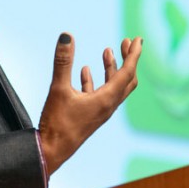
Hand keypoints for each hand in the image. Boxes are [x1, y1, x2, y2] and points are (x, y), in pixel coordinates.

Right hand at [37, 33, 142, 176]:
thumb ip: (63, 62)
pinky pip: (98, 94)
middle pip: (126, 80)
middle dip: (127, 60)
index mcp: (106, 100)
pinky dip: (95, 80)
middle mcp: (107, 106)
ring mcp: (99, 112)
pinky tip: (86, 70)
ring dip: (111, 69)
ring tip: (107, 52)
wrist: (50, 152)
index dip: (133, 54)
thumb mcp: (58, 89)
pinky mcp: (89, 116)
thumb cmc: (57, 124)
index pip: (127, 72)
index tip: (137, 39)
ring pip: (113, 87)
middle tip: (125, 42)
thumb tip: (66, 36)